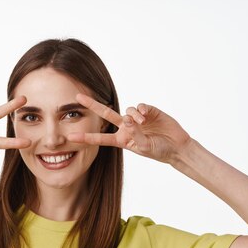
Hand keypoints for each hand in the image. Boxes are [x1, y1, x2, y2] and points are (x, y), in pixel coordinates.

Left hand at [68, 93, 191, 163]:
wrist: (177, 146)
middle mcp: (126, 127)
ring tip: (143, 122)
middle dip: (92, 105)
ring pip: (127, 110)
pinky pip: (140, 106)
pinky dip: (142, 109)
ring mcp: (136, 118)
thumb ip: (135, 134)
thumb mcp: (144, 147)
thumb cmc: (159, 151)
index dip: (86, 137)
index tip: (71, 137)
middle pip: (105, 114)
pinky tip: (147, 115)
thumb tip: (128, 118)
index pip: (100, 138)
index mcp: (121, 139)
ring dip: (133, 115)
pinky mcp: (148, 111)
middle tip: (78, 96)